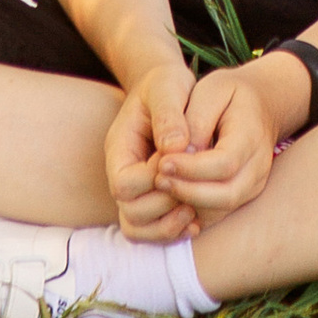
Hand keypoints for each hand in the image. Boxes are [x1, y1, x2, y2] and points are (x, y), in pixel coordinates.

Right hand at [104, 61, 199, 240]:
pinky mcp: (153, 199)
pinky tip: (197, 220)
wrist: (169, 90)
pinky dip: (173, 232)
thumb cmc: (166, 85)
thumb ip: (169, 115)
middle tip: (192, 191)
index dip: (154, 180)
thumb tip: (177, 148)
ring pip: (137, 228)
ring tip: (193, 210)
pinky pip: (153, 231)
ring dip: (167, 226)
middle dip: (164, 206)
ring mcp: (136, 189)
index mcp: (119, 147)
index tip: (180, 163)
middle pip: (130, 211)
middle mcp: (123, 173)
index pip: (124, 184)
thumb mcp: (168, 87)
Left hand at [153, 62, 284, 221]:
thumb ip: (195, 121)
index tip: (162, 162)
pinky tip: (171, 197)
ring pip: (221, 210)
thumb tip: (179, 154)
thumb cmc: (229, 94)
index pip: (224, 163)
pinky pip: (216, 213)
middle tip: (157, 179)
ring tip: (160, 186)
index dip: (191, 168)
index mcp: (251, 137)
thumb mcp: (211, 90)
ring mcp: (253, 185)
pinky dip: (193, 211)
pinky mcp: (242, 196)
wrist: (259, 104)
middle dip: (188, 192)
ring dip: (188, 204)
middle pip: (226, 195)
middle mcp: (258, 167)